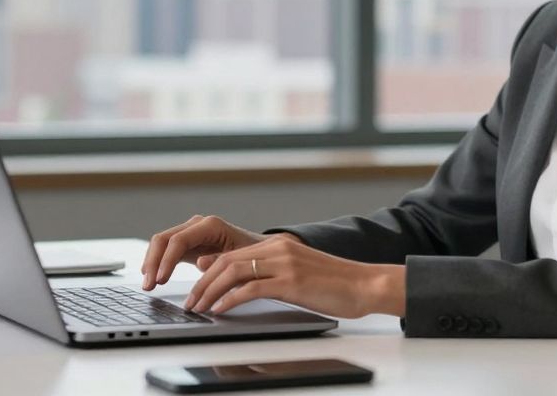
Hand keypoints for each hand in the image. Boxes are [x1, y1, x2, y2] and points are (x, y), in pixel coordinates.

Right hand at [141, 215, 280, 290]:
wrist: (258, 253)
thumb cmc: (252, 256)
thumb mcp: (241, 260)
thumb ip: (221, 261)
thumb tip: (200, 262)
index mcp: (211, 226)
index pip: (179, 240)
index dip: (167, 260)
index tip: (161, 279)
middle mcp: (197, 225)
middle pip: (164, 239)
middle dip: (153, 262)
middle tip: (149, 286)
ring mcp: (191, 232)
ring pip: (161, 243)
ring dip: (152, 263)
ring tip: (148, 285)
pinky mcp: (188, 243)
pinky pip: (166, 250)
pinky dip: (157, 262)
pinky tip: (152, 276)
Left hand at [183, 236, 405, 318]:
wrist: (365, 285)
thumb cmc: (334, 284)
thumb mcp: (297, 273)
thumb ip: (269, 273)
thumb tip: (239, 280)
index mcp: (278, 245)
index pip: (232, 255)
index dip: (209, 272)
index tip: (196, 288)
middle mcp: (278, 249)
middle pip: (227, 261)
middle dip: (203, 283)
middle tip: (190, 301)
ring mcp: (284, 264)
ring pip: (233, 272)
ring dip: (210, 291)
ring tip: (199, 307)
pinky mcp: (291, 282)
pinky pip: (251, 288)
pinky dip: (230, 300)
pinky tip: (220, 310)